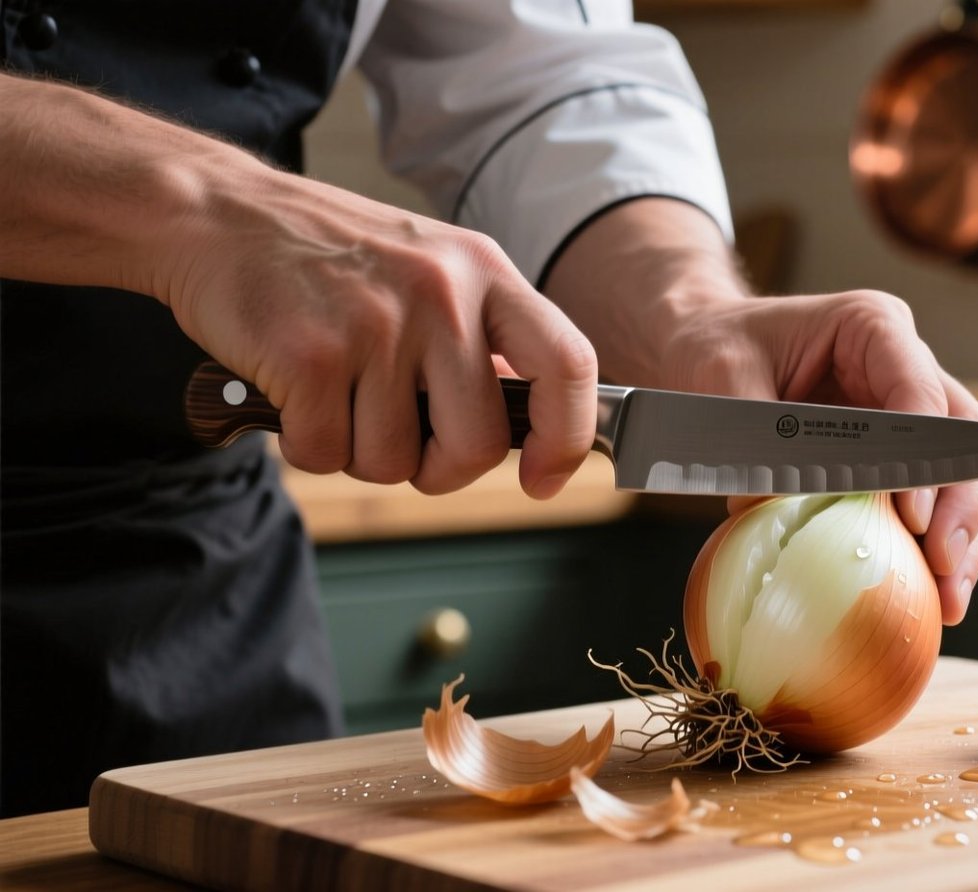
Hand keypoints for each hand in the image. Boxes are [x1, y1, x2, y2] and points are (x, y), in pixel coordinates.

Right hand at [164, 168, 597, 497]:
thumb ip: (485, 335)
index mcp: (485, 272)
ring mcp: (377, 324)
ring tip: (335, 390)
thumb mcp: (432, 267)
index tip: (543, 478)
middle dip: (438, 468)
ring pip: (393, 462)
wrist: (217, 212)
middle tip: (401, 439)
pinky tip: (293, 391)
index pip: (568, 364)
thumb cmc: (330, 255)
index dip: (565, 439)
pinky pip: (326, 456)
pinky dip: (306, 444)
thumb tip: (533, 420)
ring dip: (358, 450)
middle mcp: (442, 294)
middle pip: (477, 445)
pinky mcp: (310, 356)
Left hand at [656, 291, 977, 625]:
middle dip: (959, 503)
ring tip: (948, 596)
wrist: (701, 347)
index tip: (912, 515)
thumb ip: (754, 438)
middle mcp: (902, 367)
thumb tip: (767, 510)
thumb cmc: (716, 347)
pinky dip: (930, 546)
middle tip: (943, 561)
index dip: (923, 457)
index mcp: (873, 328)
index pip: (919, 390)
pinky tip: (931, 593)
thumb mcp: (724, 377)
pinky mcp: (890, 455)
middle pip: (958, 435)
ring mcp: (902, 412)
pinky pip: (926, 499)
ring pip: (956, 472)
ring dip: (958, 536)